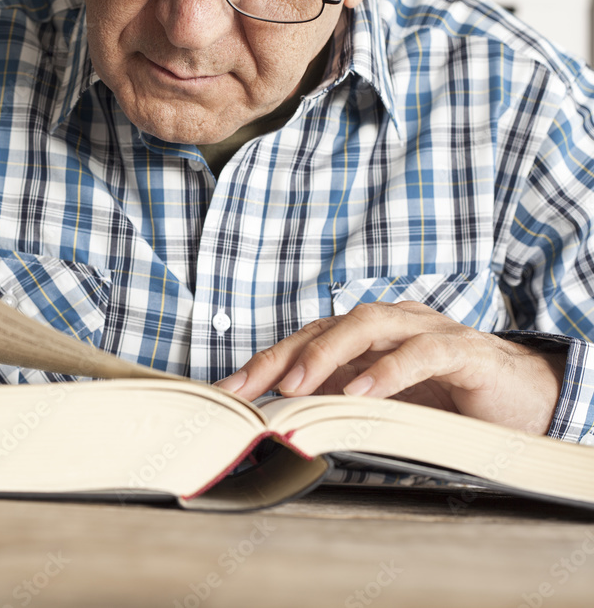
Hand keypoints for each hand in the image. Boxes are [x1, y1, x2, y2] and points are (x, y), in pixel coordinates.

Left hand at [215, 301, 565, 434]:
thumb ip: (340, 407)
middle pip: (324, 327)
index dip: (262, 365)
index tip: (225, 394)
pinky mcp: (463, 349)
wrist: (527, 400)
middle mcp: (390, 323)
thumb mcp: (384, 408)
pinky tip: (362, 393)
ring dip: (326, 354)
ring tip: (296, 386)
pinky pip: (421, 352)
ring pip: (366, 325)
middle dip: (281, 357)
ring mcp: (426, 329)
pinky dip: (389, 371)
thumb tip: (280, 429)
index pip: (303, 341)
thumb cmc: (448, 402)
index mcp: (366, 337)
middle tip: (246, 390)